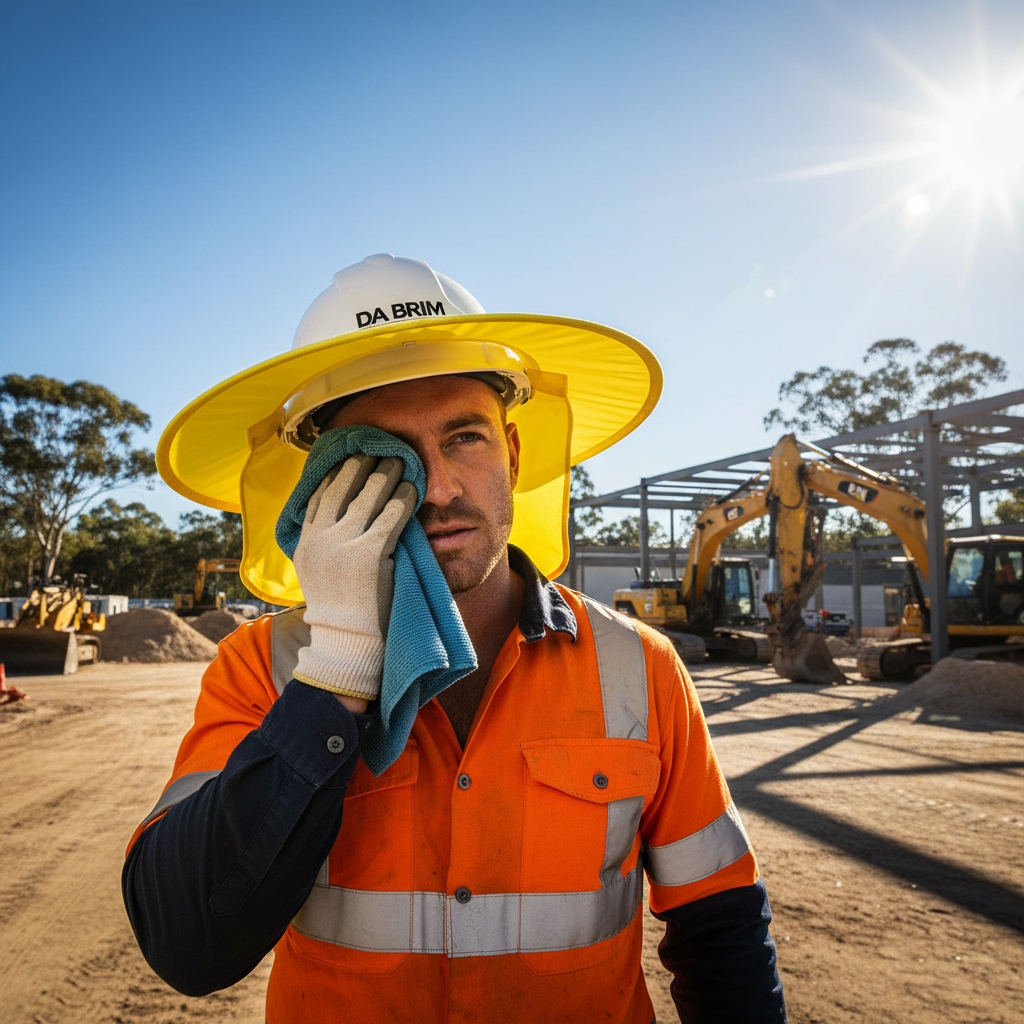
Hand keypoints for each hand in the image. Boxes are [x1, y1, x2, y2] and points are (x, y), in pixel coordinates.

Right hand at [292, 453, 416, 701]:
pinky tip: (412, 489)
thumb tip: (338, 512)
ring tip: (400, 460)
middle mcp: (320, 539)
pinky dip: (403, 498)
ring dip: (386, 473)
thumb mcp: (321, 571)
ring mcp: (343, 545)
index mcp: (306, 542)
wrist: (349, 646)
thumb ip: (326, 541)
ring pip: (368, 494)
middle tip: (380, 449)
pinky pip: (391, 515)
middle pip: (342, 485)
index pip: (319, 493)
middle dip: (362, 463)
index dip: (338, 470)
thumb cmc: (343, 610)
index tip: (352, 454)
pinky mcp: (369, 554)